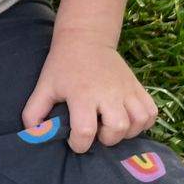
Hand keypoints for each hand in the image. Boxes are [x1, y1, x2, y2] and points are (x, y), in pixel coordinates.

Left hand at [22, 32, 157, 153]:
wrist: (86, 39)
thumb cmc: (63, 66)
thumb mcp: (44, 86)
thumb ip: (34, 113)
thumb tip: (33, 136)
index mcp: (82, 94)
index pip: (85, 130)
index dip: (79, 144)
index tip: (74, 140)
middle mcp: (108, 92)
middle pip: (117, 128)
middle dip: (106, 139)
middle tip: (96, 132)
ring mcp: (126, 90)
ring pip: (138, 121)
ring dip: (127, 132)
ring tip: (112, 128)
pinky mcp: (138, 87)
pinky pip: (151, 112)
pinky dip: (144, 122)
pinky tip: (129, 121)